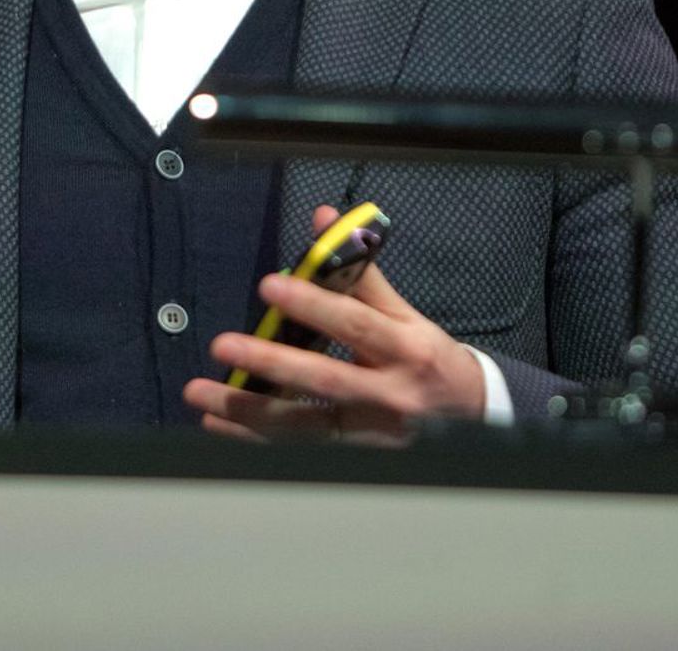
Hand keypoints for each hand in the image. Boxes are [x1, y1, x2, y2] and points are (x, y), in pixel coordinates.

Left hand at [183, 205, 486, 445]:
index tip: (271, 286)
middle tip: (225, 346)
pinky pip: (298, 451)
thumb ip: (361, 272)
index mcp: (405, 349)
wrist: (473, 420)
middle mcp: (389, 394)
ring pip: (304, 426)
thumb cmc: (430, 360)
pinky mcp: (354, 457)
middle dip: (271, 363)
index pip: (355, 323)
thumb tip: (326, 220)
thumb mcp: (407, 314)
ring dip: (248, 411)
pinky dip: (255, 440)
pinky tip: (219, 426)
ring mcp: (370, 434)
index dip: (313, 303)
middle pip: (325, 380)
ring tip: (203, 394)